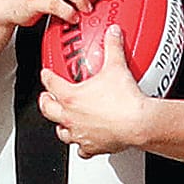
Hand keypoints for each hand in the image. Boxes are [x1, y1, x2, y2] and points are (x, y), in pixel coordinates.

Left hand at [39, 27, 146, 156]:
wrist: (137, 123)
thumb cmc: (124, 101)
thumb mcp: (116, 67)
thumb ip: (113, 47)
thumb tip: (113, 34)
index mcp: (71, 97)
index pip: (51, 84)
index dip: (47, 77)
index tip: (45, 74)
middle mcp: (71, 117)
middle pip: (49, 110)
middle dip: (45, 103)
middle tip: (46, 98)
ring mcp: (81, 134)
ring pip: (62, 132)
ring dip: (60, 126)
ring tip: (63, 122)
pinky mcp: (93, 146)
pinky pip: (83, 150)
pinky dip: (82, 147)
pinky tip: (86, 144)